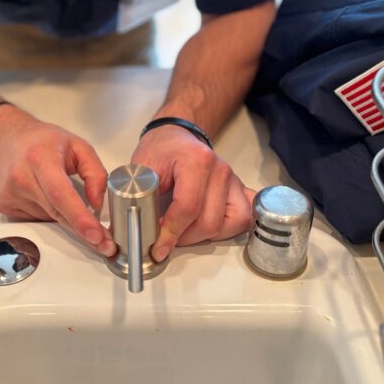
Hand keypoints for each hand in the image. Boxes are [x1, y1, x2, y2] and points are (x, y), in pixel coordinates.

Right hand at [0, 106, 115, 256]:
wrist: (9, 139)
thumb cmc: (44, 141)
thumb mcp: (79, 146)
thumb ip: (95, 172)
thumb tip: (97, 204)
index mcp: (40, 158)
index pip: (61, 194)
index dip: (80, 218)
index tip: (96, 235)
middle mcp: (21, 177)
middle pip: (57, 213)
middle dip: (82, 229)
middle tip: (104, 242)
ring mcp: (10, 194)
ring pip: (49, 219)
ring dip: (63, 214)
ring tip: (58, 190)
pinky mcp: (4, 206)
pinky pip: (37, 220)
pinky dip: (48, 213)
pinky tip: (43, 194)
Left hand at [132, 125, 254, 261]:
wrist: (176, 136)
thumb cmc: (161, 149)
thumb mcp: (142, 167)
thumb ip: (140, 197)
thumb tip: (138, 229)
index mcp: (196, 161)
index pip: (188, 208)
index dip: (171, 232)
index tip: (158, 247)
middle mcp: (220, 170)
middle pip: (209, 221)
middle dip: (185, 238)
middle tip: (166, 239)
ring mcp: (233, 180)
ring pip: (231, 223)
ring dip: (206, 236)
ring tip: (185, 232)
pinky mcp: (239, 189)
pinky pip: (245, 216)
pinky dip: (231, 228)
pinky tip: (213, 229)